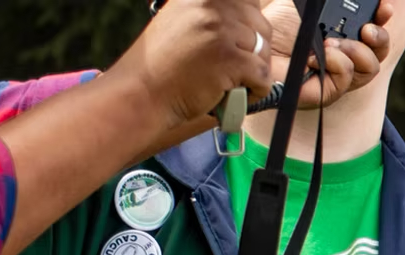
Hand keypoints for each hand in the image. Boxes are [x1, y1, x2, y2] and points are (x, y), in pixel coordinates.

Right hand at [113, 0, 273, 125]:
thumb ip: (209, 14)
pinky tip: (234, 95)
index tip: (238, 43)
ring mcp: (219, 31)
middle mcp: (209, 7)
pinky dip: (256, 90)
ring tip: (229, 83)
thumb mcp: (181, 22)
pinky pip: (263, 74)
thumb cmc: (161, 65)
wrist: (140, 94)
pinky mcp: (229, 58)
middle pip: (261, 26)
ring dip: (253, 72)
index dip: (249, 24)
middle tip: (232, 68)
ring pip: (264, 51)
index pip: (248, 2)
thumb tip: (247, 13)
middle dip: (254, 50)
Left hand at [261, 0, 395, 109]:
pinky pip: (347, 78)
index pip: (374, 28)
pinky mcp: (328, 92)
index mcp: (345, 34)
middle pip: (380, 51)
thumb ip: (328, 2)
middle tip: (367, 29)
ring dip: (357, 51)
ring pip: (370, 67)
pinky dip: (337, 63)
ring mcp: (338, 76)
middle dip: (379, 37)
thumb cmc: (275, 28)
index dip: (383, 18)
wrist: (253, 49)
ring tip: (332, 43)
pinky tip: (317, 57)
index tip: (383, 8)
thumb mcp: (306, 5)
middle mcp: (346, 55)